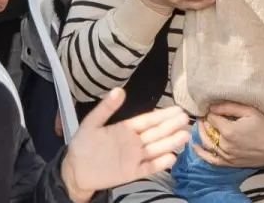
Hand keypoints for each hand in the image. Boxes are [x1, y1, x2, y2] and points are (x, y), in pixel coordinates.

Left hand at [60, 88, 189, 202]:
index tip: (178, 110)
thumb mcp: (92, 122)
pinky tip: (171, 158)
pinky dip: (160, 164)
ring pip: (156, 149)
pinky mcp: (132, 173)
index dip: (162, 115)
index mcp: (125, 128)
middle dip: (171, 126)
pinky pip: (148, 168)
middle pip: (156, 133)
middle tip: (187, 119)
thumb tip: (119, 90)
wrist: (76, 169)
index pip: (148, 120)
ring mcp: (134, 158)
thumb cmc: (83, 144)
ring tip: (185, 136)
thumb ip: (106, 108)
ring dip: (170, 143)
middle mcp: (134, 142)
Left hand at [192, 102, 263, 168]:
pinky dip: (202, 153)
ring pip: (207, 143)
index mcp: (229, 131)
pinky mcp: (230, 163)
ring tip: (200, 124)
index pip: (211, 118)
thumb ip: (228, 107)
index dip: (209, 111)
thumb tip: (211, 106)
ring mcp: (227, 156)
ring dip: (200, 133)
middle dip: (203, 121)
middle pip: (206, 130)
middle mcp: (225, 145)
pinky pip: (212, 160)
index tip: (210, 107)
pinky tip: (195, 146)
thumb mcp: (249, 111)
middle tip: (204, 113)